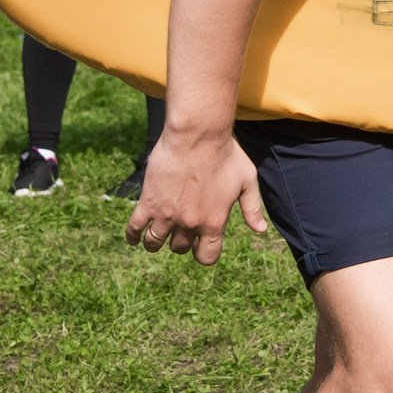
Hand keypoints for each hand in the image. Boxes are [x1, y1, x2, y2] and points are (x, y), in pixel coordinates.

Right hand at [126, 124, 266, 263]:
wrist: (197, 135)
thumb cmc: (225, 154)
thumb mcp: (246, 181)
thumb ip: (252, 208)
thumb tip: (260, 230)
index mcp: (214, 223)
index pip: (207, 257)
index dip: (204, 254)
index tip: (200, 246)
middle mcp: (190, 224)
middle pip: (180, 248)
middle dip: (181, 243)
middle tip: (180, 230)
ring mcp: (167, 215)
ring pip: (155, 243)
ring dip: (156, 243)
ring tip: (156, 237)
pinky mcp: (148, 202)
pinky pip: (135, 227)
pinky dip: (132, 236)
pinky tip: (133, 238)